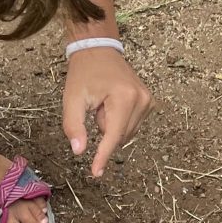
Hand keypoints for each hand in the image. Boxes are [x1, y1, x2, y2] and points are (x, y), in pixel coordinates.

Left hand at [63, 46, 151, 179]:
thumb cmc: (84, 72)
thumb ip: (74, 126)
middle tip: (94, 106)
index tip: (96, 173)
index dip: (103, 156)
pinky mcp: (149, 102)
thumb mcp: (72, 99)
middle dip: (103, 128)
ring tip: (103, 103)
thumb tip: (79, 151)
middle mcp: (142, 100)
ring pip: (126, 132)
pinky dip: (119, 120)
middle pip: (119, 136)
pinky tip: (112, 104)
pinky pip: (132, 124)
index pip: (113, 136)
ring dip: (111, 124)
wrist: (98, 49)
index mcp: (124, 98)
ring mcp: (148, 101)